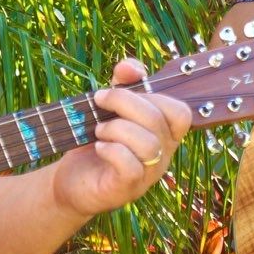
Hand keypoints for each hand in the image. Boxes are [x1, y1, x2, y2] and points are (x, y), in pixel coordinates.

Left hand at [49, 58, 192, 216]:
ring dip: (117, 128)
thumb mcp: (110, 108)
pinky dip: (112, 150)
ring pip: (148, 144)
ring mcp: (148, 173)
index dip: (155, 94)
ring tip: (99, 130)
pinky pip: (130, 165)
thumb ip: (124, 84)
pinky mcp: (128, 187)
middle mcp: (163, 154)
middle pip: (158, 120)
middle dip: (124, 102)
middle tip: (99, 100)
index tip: (122, 84)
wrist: (73, 181)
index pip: (180, 112)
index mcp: (164, 134)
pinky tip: (99, 147)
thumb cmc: (97, 142)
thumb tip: (129, 66)